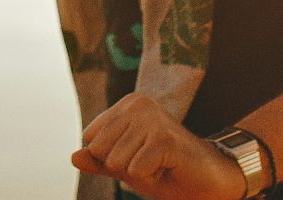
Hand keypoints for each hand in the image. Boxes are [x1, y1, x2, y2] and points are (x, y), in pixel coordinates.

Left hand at [72, 93, 247, 199]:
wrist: (209, 179)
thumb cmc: (166, 170)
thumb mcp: (126, 166)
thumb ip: (99, 161)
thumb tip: (73, 157)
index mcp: (126, 105)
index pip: (91, 140)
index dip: (110, 159)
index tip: (137, 155)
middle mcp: (138, 105)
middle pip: (100, 150)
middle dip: (122, 166)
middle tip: (150, 162)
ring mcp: (152, 119)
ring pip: (116, 162)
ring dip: (138, 173)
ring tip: (159, 164)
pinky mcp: (164, 138)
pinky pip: (135, 171)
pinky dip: (150, 179)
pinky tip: (167, 168)